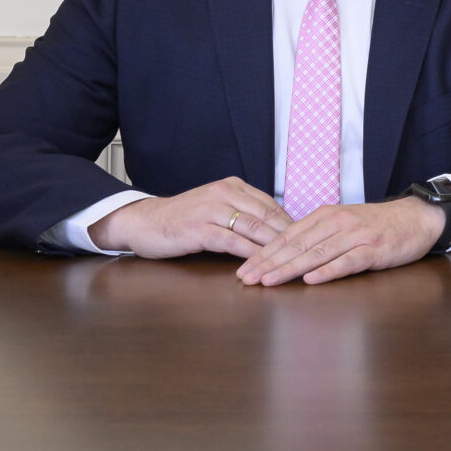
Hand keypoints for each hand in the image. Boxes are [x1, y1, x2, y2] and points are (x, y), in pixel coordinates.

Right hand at [87, 177, 290, 259]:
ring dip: (273, 246)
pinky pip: (231, 241)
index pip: (270, 205)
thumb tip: (274, 228)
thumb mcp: (216, 207)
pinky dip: (249, 253)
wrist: (144, 222)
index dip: (290, 223)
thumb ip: (241, 212)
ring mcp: (211, 210)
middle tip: (307, 252)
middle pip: (266, 215)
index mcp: (233, 186)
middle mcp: (225, 193)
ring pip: (252, 228)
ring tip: (291, 260)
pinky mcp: (199, 229)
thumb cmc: (183, 218)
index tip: (307, 238)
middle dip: (288, 235)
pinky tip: (261, 264)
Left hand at [235, 197, 445, 285]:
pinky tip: (311, 280)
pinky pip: (347, 261)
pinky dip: (328, 271)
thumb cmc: (378, 225)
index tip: (244, 268)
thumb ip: (318, 235)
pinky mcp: (374, 249)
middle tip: (246, 279)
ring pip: (317, 253)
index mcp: (326, 215)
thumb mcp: (344, 223)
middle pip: (297, 244)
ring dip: (290, 268)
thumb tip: (285, 252)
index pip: (288, 235)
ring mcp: (356, 236)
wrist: (417, 217)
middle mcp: (338, 223)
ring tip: (269, 281)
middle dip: (268, 263)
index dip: (264, 252)